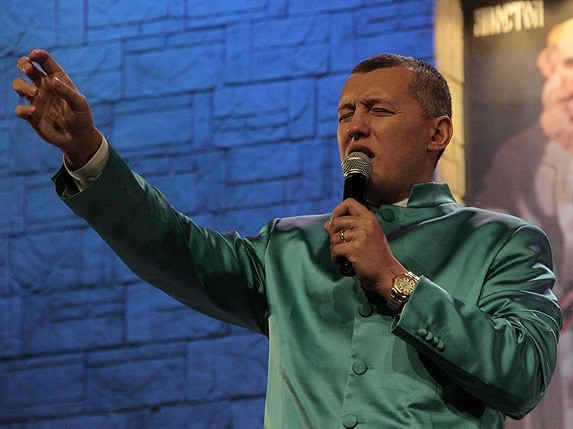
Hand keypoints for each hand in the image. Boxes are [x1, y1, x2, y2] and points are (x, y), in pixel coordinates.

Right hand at [13, 49, 101, 168]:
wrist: (78, 139)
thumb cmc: (82, 118)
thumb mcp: (80, 105)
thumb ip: (68, 92)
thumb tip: (52, 80)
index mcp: (58, 80)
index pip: (45, 61)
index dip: (37, 55)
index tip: (33, 56)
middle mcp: (45, 87)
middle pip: (27, 68)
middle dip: (23, 64)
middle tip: (28, 69)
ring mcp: (36, 100)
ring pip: (19, 85)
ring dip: (22, 86)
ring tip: (34, 94)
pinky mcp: (31, 115)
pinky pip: (19, 108)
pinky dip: (23, 108)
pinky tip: (33, 111)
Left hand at [324, 198, 404, 299]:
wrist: (387, 274)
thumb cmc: (377, 257)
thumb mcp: (366, 237)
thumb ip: (349, 228)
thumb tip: (327, 224)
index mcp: (370, 218)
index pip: (349, 202)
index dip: (338, 211)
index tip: (336, 223)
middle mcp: (366, 224)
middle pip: (337, 221)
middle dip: (333, 234)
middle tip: (339, 245)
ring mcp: (361, 236)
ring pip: (334, 237)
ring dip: (334, 248)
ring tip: (343, 255)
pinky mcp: (355, 248)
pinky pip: (335, 249)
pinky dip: (335, 257)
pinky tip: (342, 261)